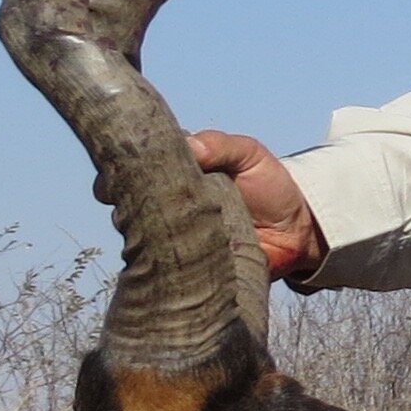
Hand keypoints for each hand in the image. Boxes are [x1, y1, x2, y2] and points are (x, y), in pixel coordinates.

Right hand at [123, 128, 324, 282]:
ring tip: (158, 222)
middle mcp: (169, 202)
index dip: (120, 168)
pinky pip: (165, 262)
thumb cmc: (269, 185)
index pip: (137, 165)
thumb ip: (220, 146)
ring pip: (141, 231)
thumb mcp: (249, 155)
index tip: (115, 174)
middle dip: (123, 197)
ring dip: (142, 227)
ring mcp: (175, 234)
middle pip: (130, 198)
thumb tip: (190, 147)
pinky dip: (162, 257)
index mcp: (178, 170)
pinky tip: (169, 252)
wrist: (296, 231)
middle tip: (129, 199)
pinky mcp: (187, 264)